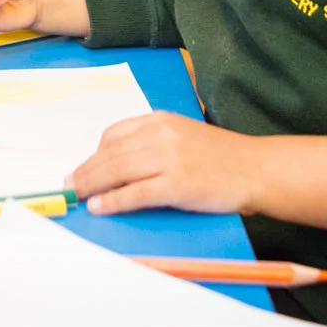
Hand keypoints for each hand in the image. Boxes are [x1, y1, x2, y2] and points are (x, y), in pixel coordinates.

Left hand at [65, 112, 261, 216]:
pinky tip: (100, 206)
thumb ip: (154, 141)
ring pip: (117, 171)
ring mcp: (170, 159)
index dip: (94, 154)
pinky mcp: (178, 184)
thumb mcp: (184, 134)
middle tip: (69, 185)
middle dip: (85, 171)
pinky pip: (136, 193)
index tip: (83, 168)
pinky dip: (113, 200)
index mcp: (160, 120)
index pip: (114, 134)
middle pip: (110, 153)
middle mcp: (161, 135)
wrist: (258, 168)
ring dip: (91, 185)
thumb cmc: (222, 156)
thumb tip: (118, 162)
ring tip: (77, 196)